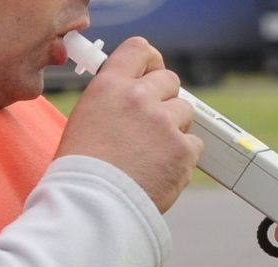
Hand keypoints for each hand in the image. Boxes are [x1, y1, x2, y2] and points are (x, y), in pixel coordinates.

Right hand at [56, 37, 203, 212]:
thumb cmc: (83, 171)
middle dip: (166, 99)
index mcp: (110, 86)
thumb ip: (113, 102)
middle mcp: (139, 98)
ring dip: (175, 128)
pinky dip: (183, 157)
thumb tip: (132, 97)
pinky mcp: (183, 149)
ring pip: (185, 111)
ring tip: (155, 153)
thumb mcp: (86, 120)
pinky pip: (194, 144)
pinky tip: (162, 170)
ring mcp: (164, 123)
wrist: (93, 205)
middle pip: (170, 81)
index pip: (139, 50)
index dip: (151, 61)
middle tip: (155, 123)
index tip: (153, 71)